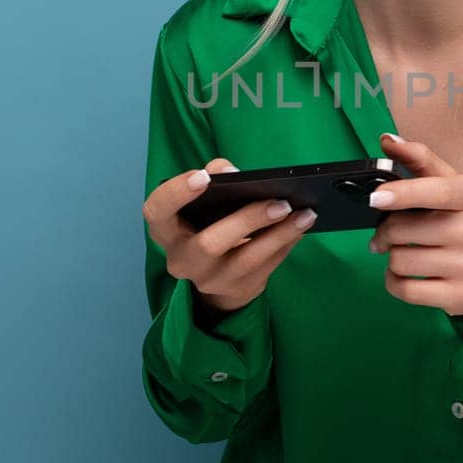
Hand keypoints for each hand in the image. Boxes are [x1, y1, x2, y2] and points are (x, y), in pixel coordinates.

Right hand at [143, 157, 317, 316]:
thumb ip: (213, 179)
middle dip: (248, 221)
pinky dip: (287, 244)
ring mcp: (210, 280)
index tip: (203, 178)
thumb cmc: (206, 221)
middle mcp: (182, 260)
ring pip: (247, 259)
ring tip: (305, 214)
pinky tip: (303, 226)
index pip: (158, 210)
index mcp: (166, 230)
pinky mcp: (238, 289)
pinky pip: (267, 266)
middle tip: (280, 203)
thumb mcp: (201, 202)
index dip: (177, 193)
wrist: (214, 270)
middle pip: (209, 244)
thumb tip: (233, 173)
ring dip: (279, 235)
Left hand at [367, 132, 462, 316]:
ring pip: (400, 262)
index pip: (435, 191)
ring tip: (402, 253)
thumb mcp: (450, 186)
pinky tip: (403, 275)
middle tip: (387, 233)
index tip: (375, 198)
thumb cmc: (462, 220)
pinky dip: (394, 282)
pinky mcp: (461, 296)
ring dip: (391, 258)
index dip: (403, 193)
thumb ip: (419, 160)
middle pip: (402, 231)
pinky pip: (405, 290)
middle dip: (385, 232)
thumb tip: (387, 140)